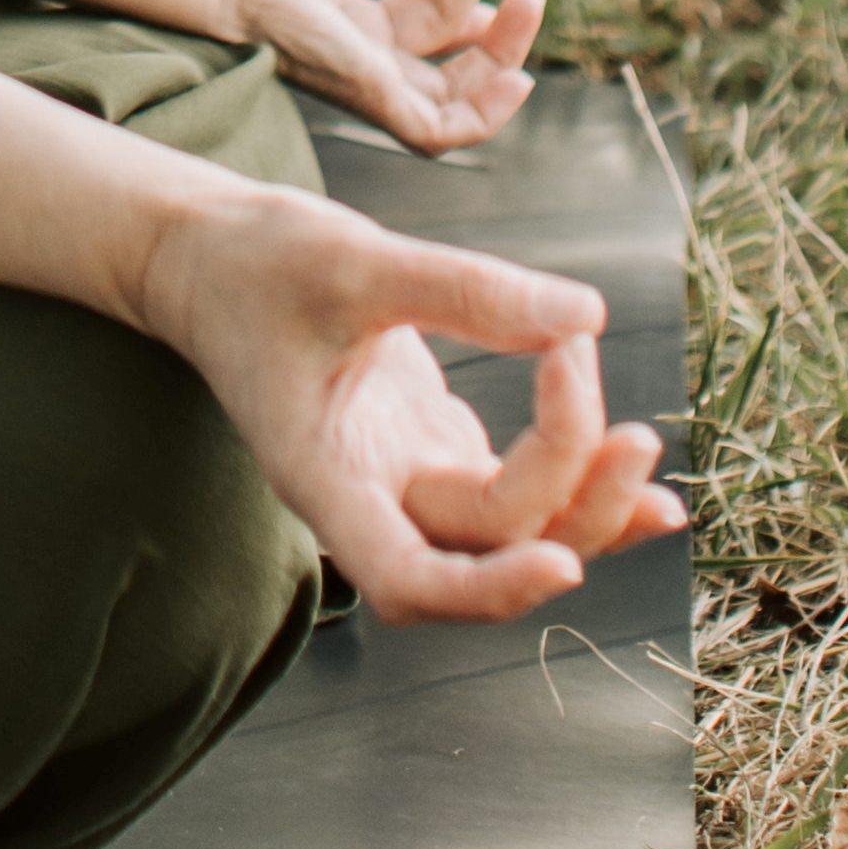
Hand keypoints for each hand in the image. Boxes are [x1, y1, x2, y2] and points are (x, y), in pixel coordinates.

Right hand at [139, 180, 681, 624]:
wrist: (204, 256)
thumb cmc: (254, 260)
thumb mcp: (352, 258)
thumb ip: (465, 291)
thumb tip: (587, 315)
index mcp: (325, 476)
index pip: (407, 581)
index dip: (487, 591)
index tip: (561, 563)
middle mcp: (369, 498)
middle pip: (485, 552)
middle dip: (568, 503)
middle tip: (618, 418)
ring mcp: (403, 479)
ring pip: (511, 534)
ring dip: (585, 503)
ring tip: (643, 446)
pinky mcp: (430, 450)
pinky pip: (518, 495)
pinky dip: (579, 484)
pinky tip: (634, 465)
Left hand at [173, 0, 543, 155]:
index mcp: (341, 14)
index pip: (428, 6)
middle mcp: (354, 55)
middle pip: (446, 66)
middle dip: (496, 35)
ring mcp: (359, 79)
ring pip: (451, 106)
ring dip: (502, 68)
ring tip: (525, 13)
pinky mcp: (362, 94)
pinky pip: (436, 132)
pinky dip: (484, 115)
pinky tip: (516, 75)